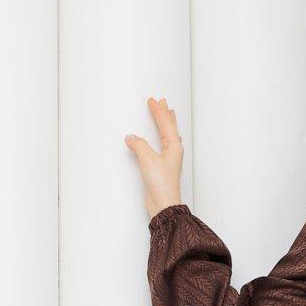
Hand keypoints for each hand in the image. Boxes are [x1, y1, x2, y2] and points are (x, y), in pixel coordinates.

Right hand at [124, 96, 183, 220]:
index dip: (158, 111)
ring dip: (166, 124)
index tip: (153, 100)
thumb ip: (139, 145)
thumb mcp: (147, 159)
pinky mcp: (163, 167)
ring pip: (168, 136)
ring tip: (166, 114)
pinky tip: (161, 138)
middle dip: (165, 114)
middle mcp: (174, 152)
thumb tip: (131, 138)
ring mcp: (169, 159)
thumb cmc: (161, 184)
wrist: (163, 204)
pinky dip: (162, 137)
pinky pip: (163, 146)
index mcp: (174, 146)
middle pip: (170, 128)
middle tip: (163, 102)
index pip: (165, 123)